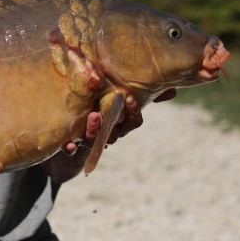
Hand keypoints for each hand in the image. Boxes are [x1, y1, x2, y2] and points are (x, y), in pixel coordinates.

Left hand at [48, 88, 179, 180]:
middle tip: (117, 103)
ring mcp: (89, 141)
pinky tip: (69, 144)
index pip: (133, 122)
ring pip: (95, 140)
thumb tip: (172, 90)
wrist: (67, 137)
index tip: (130, 98)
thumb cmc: (96, 113)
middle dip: (117, 120)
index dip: (134, 112)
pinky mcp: (70, 147)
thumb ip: (140, 94)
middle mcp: (105, 135)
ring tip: (94, 116)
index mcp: (118, 123)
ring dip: (95, 130)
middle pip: (116, 132)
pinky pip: (71, 151)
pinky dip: (70, 148)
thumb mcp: (116, 101)